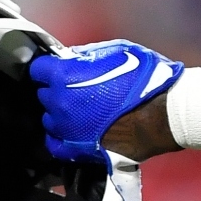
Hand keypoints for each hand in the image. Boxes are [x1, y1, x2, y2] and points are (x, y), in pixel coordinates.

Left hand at [30, 38, 182, 162]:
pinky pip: (54, 144)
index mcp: (64, 75)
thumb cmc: (143, 80)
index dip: (49, 67)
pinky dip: (59, 137)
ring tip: (80, 111)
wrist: (162, 115)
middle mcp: (59, 103)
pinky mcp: (76, 149)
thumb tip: (73, 58)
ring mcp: (66, 129)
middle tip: (77, 88)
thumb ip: (88, 55)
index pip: (38, 69)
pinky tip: (71, 131)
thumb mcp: (117, 51)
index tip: (58, 68)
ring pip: (49, 119)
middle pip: (44, 95)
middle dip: (57, 89)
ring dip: (60, 113)